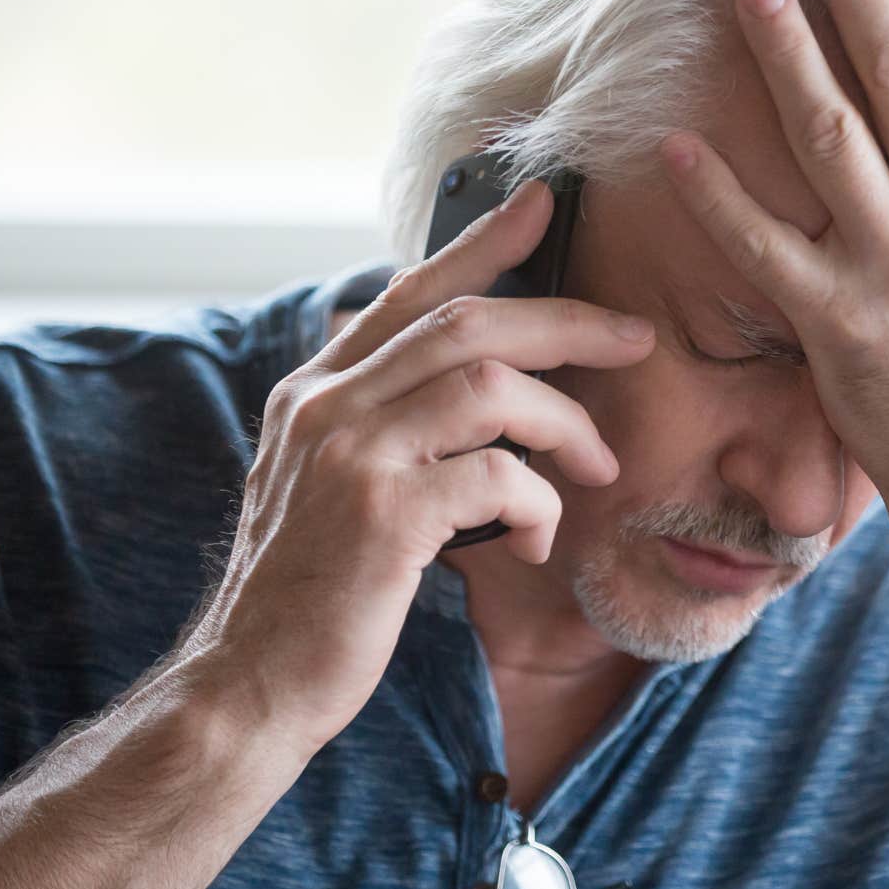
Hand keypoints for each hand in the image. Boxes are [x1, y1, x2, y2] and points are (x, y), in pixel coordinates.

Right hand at [182, 178, 655, 752]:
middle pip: (468, 322)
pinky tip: (536, 543)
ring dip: (567, 421)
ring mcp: (350, 454)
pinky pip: (498, 476)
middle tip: (636, 338)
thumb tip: (473, 389)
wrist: (252, 684)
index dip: (481, 242)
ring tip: (598, 466)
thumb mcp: (330, 488)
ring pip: (491, 384)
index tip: (542, 203)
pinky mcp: (383, 514)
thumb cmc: (312, 594)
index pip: (410, 292)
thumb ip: (383, 428)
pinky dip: (539, 504)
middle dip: (567, 321)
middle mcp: (326, 406)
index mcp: (316, 392)